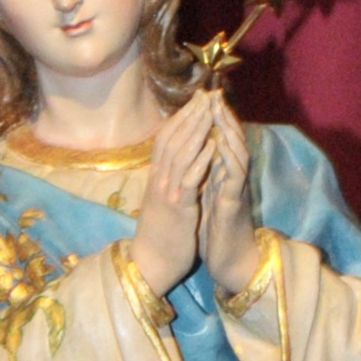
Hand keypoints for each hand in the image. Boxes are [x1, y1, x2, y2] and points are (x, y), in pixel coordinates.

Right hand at [128, 89, 216, 297]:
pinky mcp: (178, 209)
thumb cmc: (157, 239)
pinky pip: (189, 179)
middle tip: (207, 93)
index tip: (196, 100)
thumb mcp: (162, 204)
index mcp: (157, 179)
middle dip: (191, 115)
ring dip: (197, 129)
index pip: (167, 139)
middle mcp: (159, 180)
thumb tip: (177, 167)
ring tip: (211, 109)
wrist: (149, 266)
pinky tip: (212, 145)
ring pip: (180, 153)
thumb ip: (169, 184)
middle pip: (174, 139)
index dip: (181, 117)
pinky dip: (201, 160)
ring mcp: (167, 193)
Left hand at [200, 97, 259, 296]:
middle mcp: (232, 179)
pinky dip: (228, 159)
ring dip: (229, 131)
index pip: (221, 141)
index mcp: (222, 176)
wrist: (230, 263)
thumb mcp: (208, 198)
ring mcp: (236, 191)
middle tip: (214, 93)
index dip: (214, 119)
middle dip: (223, 117)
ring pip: (237, 154)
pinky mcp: (234, 205)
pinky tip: (221, 145)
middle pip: (232, 141)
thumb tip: (201, 155)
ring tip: (220, 111)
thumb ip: (207, 176)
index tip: (204, 98)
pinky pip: (234, 178)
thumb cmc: (218, 233)